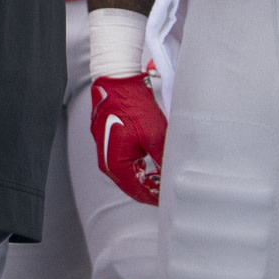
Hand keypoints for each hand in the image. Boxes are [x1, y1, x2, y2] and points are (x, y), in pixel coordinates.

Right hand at [89, 75, 165, 206]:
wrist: (117, 81)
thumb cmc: (131, 104)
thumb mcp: (155, 136)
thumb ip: (163, 161)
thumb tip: (172, 177)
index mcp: (115, 165)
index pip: (139, 193)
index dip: (157, 197)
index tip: (170, 196)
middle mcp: (106, 162)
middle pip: (132, 186)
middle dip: (151, 188)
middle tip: (169, 186)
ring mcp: (105, 152)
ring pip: (128, 175)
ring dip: (145, 177)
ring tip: (163, 174)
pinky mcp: (107, 142)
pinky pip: (124, 162)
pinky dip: (138, 166)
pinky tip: (151, 161)